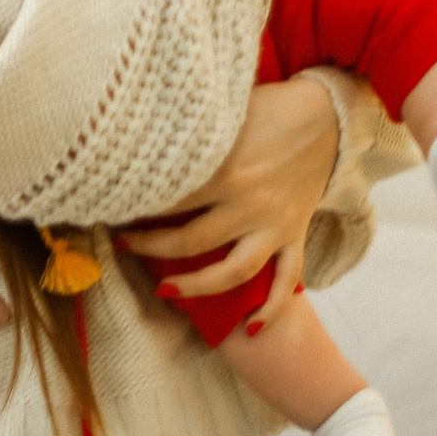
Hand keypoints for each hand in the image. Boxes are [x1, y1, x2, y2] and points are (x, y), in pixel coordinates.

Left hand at [117, 76, 336, 326]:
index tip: (108, 207)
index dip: (133, 207)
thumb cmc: (267, 107)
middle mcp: (249, 203)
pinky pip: (286, 278)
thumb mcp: (224, 113)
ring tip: (164, 292)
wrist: (327, 115)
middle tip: (120, 246)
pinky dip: (272, 306)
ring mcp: (275, 223)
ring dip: (197, 287)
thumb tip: (136, 132)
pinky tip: (252, 328)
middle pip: (190, 241)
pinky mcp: (296, 233)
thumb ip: (187, 130)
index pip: (168, 199)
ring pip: (233, 271)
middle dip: (148, 248)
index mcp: (226, 169)